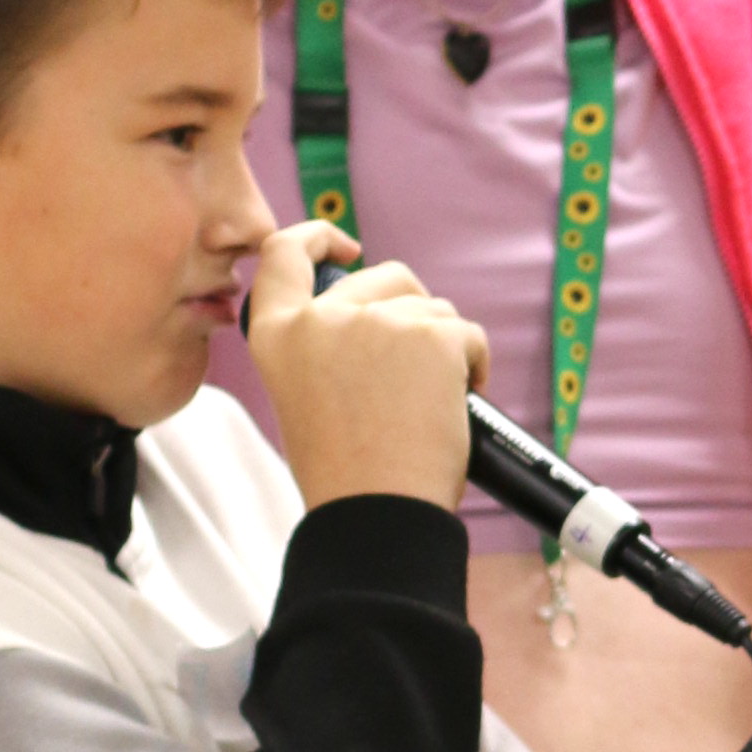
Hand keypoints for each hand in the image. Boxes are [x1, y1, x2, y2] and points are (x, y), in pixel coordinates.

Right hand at [246, 224, 488, 510]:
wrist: (376, 514)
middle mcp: (322, 317)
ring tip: (431, 402)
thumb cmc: (345, 473)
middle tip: (417, 366)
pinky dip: (474, 364)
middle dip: (409, 310)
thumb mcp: (305, 395)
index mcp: (277, 333)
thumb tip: (377, 316)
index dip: (318, 237)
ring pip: (431, 307)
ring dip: (442, 344)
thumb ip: (325, 347)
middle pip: (382, 279)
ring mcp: (378, 321)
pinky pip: (468, 333)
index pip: (284, 252)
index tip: (348, 246)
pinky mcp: (432, 335)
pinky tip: (460, 402)